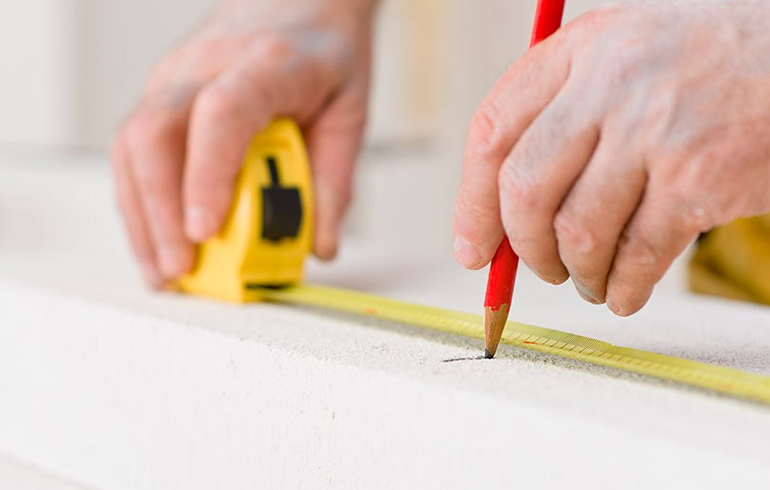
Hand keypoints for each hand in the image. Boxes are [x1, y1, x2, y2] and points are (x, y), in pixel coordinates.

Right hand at [113, 0, 375, 287]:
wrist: (302, 0)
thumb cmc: (325, 51)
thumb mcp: (350, 113)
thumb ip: (334, 181)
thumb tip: (318, 246)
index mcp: (265, 64)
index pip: (220, 115)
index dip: (206, 176)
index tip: (203, 231)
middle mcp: (205, 66)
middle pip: (156, 134)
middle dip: (160, 212)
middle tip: (180, 269)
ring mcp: (175, 77)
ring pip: (132, 146)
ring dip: (141, 217)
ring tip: (163, 272)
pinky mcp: (161, 95)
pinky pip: (134, 152)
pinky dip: (141, 202)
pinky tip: (157, 241)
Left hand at [454, 1, 769, 314]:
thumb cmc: (709, 68)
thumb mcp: (626, 59)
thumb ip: (564, 118)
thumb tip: (504, 216)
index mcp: (582, 49)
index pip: (493, 133)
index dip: (471, 202)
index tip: (472, 248)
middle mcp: (612, 84)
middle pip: (524, 190)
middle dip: (521, 249)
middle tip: (536, 269)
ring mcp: (656, 131)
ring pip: (578, 232)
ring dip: (577, 274)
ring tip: (589, 280)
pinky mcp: (701, 180)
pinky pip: (637, 257)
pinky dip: (623, 288)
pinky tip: (624, 292)